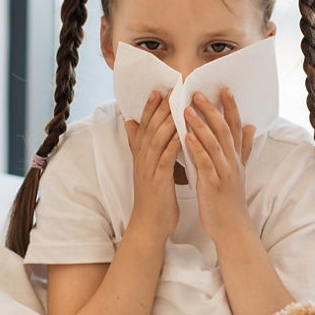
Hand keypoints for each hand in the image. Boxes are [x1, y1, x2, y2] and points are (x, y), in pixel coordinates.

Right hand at [124, 90, 180, 242]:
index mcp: (142, 156)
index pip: (145, 126)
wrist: (150, 225)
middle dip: (160, 108)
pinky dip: (173, 146)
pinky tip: (182, 135)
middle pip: (150, 128)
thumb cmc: (154, 197)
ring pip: (157, 140)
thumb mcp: (147, 168)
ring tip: (178, 105)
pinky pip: (165, 160)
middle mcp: (143, 160)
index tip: (159, 90)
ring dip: (167, 122)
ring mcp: (149, 170)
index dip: (150, 108)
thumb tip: (131, 123)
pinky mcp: (158, 182)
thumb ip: (141, 146)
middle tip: (170, 89)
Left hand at [183, 87, 257, 242]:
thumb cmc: (230, 198)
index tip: (224, 88)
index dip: (231, 107)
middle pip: (225, 130)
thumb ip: (244, 148)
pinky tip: (187, 136)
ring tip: (188, 109)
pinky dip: (197, 148)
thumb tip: (252, 126)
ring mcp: (224, 173)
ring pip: (215, 143)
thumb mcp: (239, 170)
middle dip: (212, 110)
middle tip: (198, 93)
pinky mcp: (213, 185)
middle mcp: (233, 162)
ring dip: (201, 124)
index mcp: (237, 157)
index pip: (236, 126)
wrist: (231, 227)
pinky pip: (205, 163)